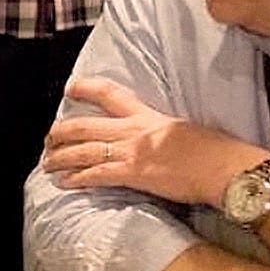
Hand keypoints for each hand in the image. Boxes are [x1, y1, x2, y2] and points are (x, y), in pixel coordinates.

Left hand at [41, 77, 268, 205]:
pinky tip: (63, 182)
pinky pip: (95, 175)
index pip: (110, 94)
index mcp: (146, 115)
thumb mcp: (180, 128)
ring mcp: (129, 152)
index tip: (70, 87)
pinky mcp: (131, 174)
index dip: (86, 88)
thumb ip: (159, 130)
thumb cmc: (211, 150)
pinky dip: (76, 179)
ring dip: (59, 158)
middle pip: (84, 126)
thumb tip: (153, 138)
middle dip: (60, 132)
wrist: (222, 167)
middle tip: (48, 138)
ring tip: (46, 163)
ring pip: (83, 151)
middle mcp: (132, 130)